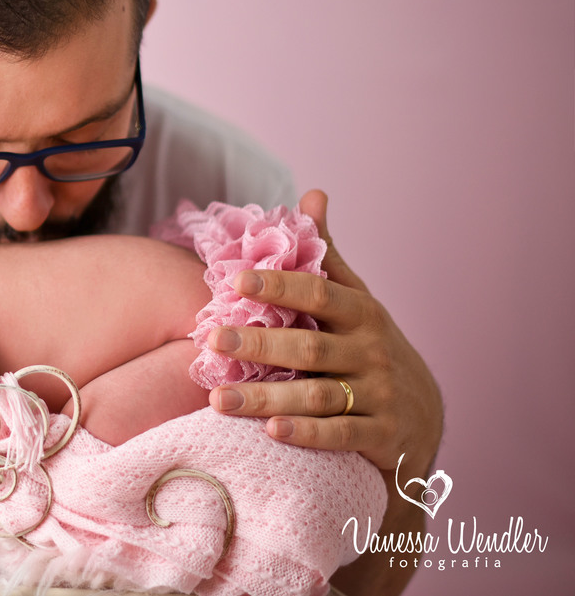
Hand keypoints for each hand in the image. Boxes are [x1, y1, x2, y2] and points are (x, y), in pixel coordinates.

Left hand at [205, 190, 442, 475]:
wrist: (421, 420)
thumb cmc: (371, 349)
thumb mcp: (357, 301)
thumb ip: (329, 256)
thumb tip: (312, 194)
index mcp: (362, 313)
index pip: (319, 293)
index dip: (279, 285)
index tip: (236, 280)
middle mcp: (373, 351)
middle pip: (310, 346)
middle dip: (258, 344)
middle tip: (211, 340)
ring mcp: (379, 396)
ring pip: (317, 396)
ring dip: (266, 397)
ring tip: (217, 398)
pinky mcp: (381, 436)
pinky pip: (338, 435)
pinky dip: (305, 433)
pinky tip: (269, 431)